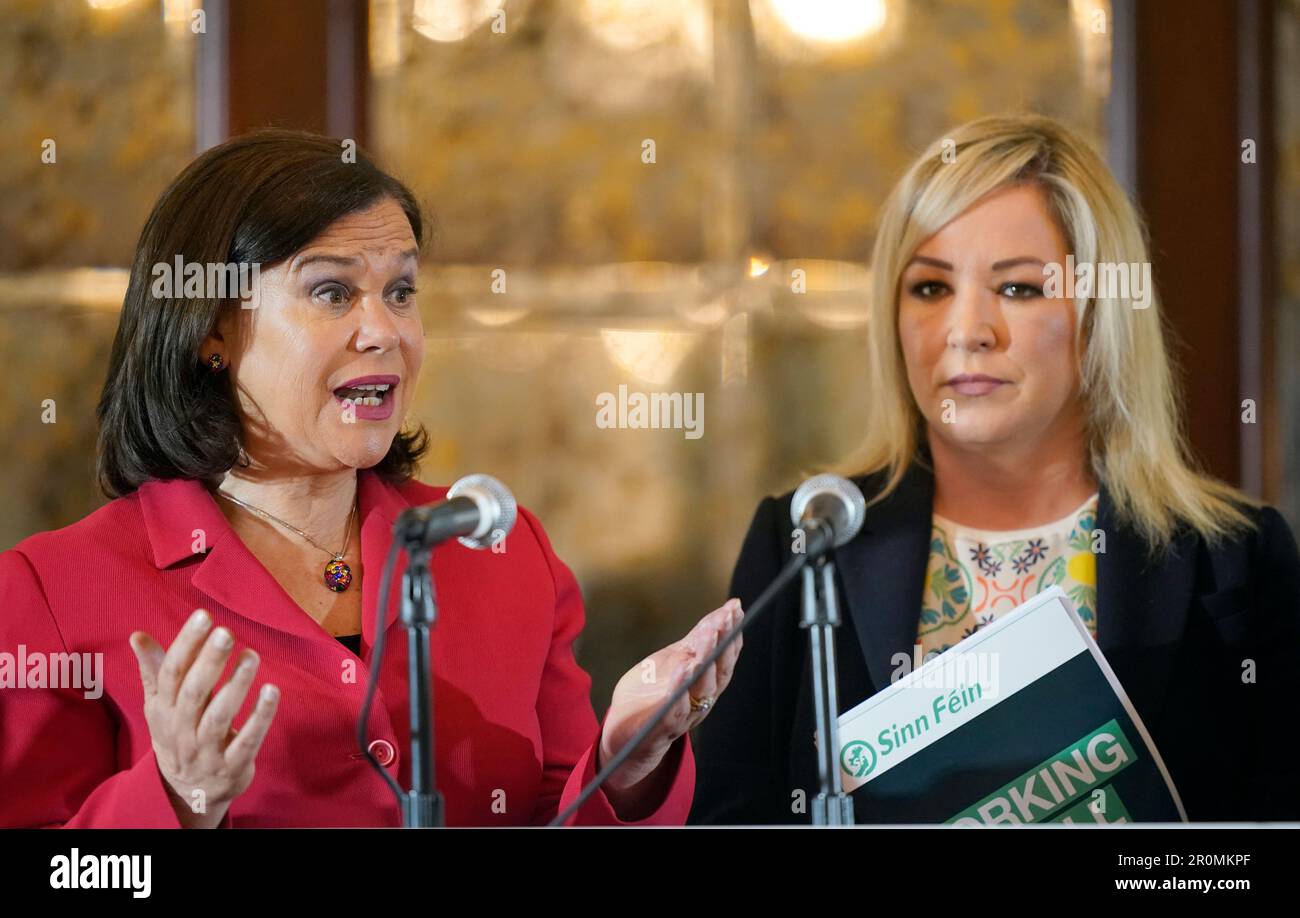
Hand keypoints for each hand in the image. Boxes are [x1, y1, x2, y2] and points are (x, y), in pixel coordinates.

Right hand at [128, 608, 279, 827]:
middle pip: (194, 693)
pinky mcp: (232, 765)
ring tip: (251, 655)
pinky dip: (260, 717)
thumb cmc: (177, 734)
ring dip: (236, 685)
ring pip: (219, 716)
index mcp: (163, 709)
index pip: (172, 673)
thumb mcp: (160, 706)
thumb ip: (154, 670)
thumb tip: (137, 635)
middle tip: (226, 632)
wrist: (187, 792)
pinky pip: (247, 740)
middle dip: (209, 661)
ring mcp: (206, 750)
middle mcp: (182, 730)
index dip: (186, 644)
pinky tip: (272, 691)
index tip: (204, 616)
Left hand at [598, 599, 743, 812]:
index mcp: (704, 682)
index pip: (723, 655)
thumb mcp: (673, 662)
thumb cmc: (650, 696)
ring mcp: (682, 715)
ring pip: (701, 690)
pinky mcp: (660, 729)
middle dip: (723, 644)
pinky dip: (680, 691)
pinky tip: (682, 671)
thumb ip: (694, 643)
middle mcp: (700, 700)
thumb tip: (720, 615)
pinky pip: (674, 711)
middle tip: (725, 619)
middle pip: (718, 671)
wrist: (625, 736)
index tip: (735, 608)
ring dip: (706, 663)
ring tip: (707, 637)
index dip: (731, 632)